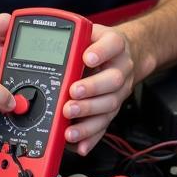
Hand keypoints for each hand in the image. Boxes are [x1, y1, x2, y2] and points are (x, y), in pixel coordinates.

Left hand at [62, 24, 135, 155]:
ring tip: (69, 124)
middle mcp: (120, 69)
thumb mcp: (90, 32)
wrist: (123, 56)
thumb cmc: (100, 44)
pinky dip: (91, 138)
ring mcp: (118, 92)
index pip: (112, 44)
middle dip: (91, 89)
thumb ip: (75, 36)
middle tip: (72, 94)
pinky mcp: (111, 110)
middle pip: (112, 81)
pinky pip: (103, 126)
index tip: (87, 57)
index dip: (101, 52)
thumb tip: (53, 42)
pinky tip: (80, 144)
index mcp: (115, 45)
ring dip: (88, 117)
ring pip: (108, 106)